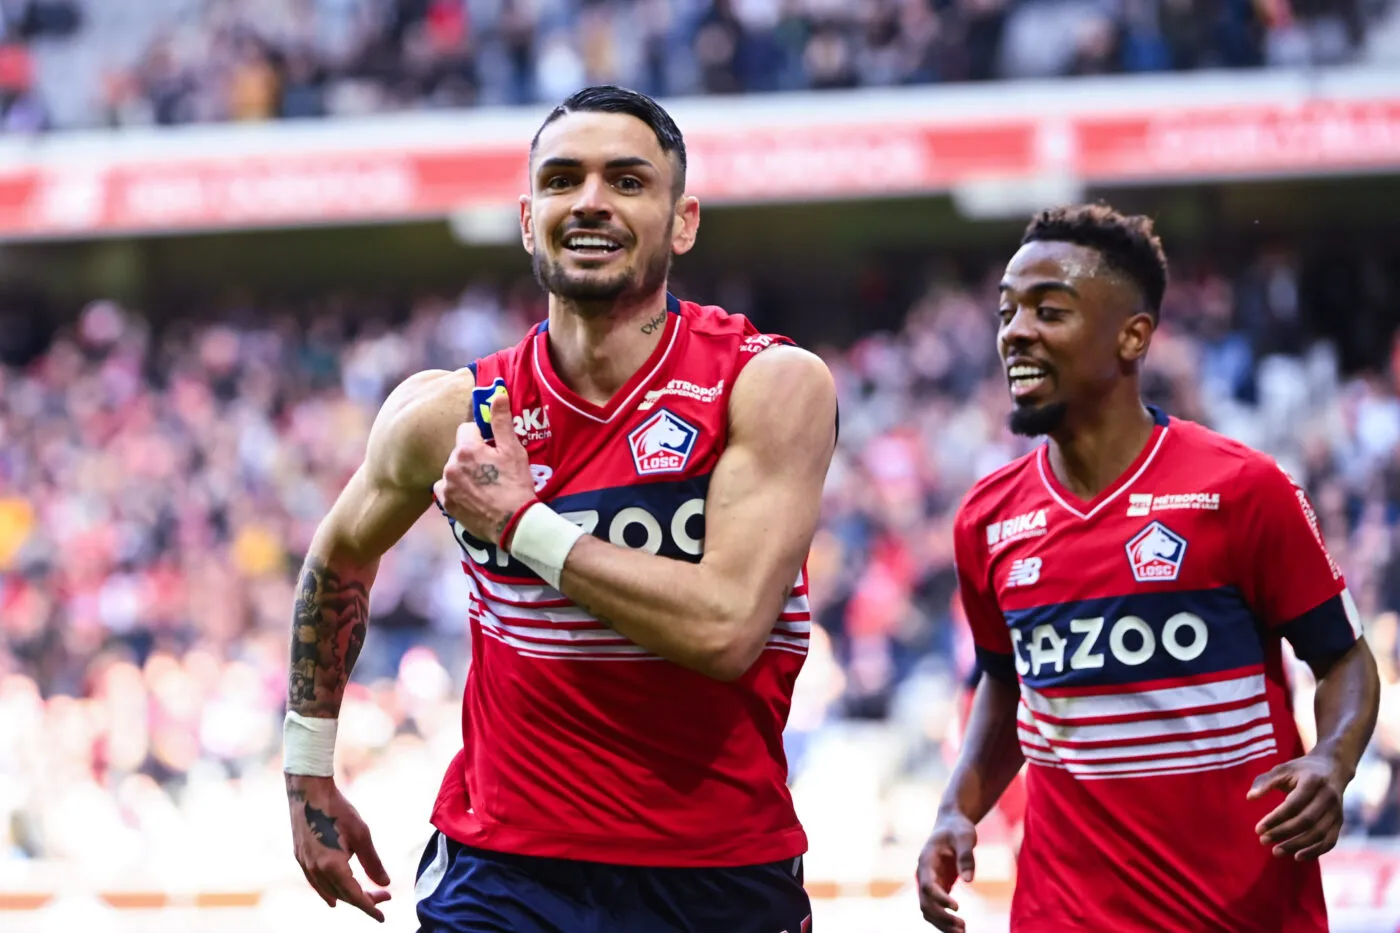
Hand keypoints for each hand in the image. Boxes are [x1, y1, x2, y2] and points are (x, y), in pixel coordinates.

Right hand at [287, 774, 391, 921]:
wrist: (308, 792)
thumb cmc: (338, 810)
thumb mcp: (361, 835)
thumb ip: (372, 862)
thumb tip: (384, 883)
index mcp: (333, 867)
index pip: (355, 896)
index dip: (370, 907)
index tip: (383, 916)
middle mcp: (316, 870)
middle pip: (343, 895)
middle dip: (364, 899)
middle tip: (384, 895)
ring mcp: (305, 865)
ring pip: (328, 891)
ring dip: (347, 896)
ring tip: (364, 898)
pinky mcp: (300, 857)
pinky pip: (316, 883)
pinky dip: (328, 891)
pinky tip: (334, 895)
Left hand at [433, 387, 535, 545]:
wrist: (512, 523)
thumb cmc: (515, 485)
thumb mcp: (513, 451)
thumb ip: (501, 421)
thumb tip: (497, 394)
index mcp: (466, 449)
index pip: (466, 429)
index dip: (481, 437)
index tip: (492, 448)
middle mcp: (450, 465)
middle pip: (459, 451)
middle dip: (472, 456)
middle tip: (491, 469)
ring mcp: (446, 485)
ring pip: (452, 469)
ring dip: (463, 473)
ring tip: (483, 485)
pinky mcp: (446, 503)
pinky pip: (446, 488)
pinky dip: (456, 490)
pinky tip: (473, 496)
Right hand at [916, 809, 977, 930]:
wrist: (951, 824)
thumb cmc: (958, 828)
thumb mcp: (965, 836)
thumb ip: (966, 856)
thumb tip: (968, 881)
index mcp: (926, 860)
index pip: (928, 885)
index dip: (940, 898)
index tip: (957, 907)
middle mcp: (923, 874)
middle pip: (925, 902)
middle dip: (941, 917)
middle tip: (962, 927)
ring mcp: (928, 882)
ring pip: (927, 909)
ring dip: (941, 923)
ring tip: (962, 931)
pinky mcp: (937, 887)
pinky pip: (935, 908)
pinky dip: (944, 920)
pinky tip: (959, 928)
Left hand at [1247, 754, 1347, 860]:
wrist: (1332, 768)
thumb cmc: (1300, 771)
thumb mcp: (1282, 769)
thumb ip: (1265, 782)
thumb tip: (1250, 797)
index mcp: (1313, 782)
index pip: (1293, 805)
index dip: (1275, 819)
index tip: (1258, 829)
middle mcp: (1328, 797)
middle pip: (1306, 821)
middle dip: (1283, 833)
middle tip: (1263, 840)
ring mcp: (1337, 811)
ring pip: (1319, 834)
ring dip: (1297, 845)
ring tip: (1276, 851)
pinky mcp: (1339, 822)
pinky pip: (1330, 841)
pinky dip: (1315, 851)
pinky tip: (1297, 856)